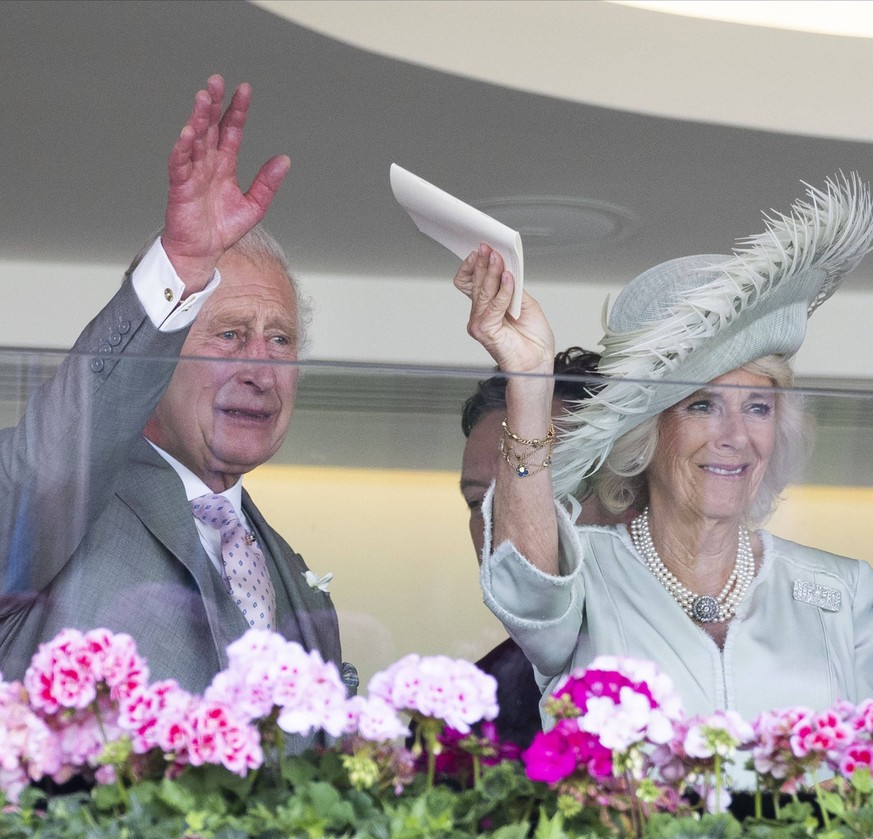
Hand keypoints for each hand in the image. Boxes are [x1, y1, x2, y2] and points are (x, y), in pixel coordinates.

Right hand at [162, 75, 290, 290]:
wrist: (203, 251)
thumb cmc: (222, 228)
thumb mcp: (254, 206)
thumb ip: (268, 183)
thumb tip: (284, 160)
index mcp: (225, 165)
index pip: (231, 130)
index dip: (237, 110)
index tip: (244, 90)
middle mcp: (208, 164)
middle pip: (210, 127)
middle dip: (213, 104)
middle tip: (217, 81)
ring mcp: (193, 173)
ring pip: (194, 140)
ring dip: (197, 119)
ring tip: (202, 98)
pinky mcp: (180, 187)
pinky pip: (180, 165)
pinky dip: (183, 149)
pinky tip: (188, 134)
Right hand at [454, 244, 554, 374]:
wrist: (537, 362)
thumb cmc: (532, 341)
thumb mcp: (525, 303)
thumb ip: (512, 287)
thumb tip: (506, 268)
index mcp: (486, 308)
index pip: (470, 282)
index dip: (474, 266)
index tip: (483, 250)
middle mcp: (479, 315)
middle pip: (476, 283)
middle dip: (483, 263)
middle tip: (489, 248)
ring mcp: (479, 323)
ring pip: (483, 291)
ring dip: (492, 272)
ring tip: (499, 259)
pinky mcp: (485, 330)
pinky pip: (494, 304)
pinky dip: (503, 290)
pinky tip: (509, 279)